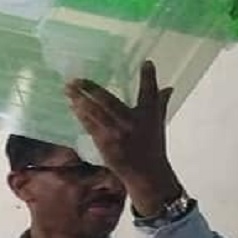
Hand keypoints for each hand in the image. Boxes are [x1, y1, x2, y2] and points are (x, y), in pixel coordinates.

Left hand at [64, 62, 180, 214]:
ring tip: (68, 89)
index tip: (146, 63)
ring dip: (80, 101)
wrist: (147, 175)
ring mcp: (116, 135)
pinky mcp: (105, 145)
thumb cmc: (153, 146)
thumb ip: (161, 103)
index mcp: (148, 115)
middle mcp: (131, 123)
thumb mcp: (158, 123)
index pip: (150, 93)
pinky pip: (90, 127)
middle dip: (92, 90)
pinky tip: (72, 106)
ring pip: (95, 115)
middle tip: (77, 78)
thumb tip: (169, 88)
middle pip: (110, 103)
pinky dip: (81, 116)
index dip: (148, 77)